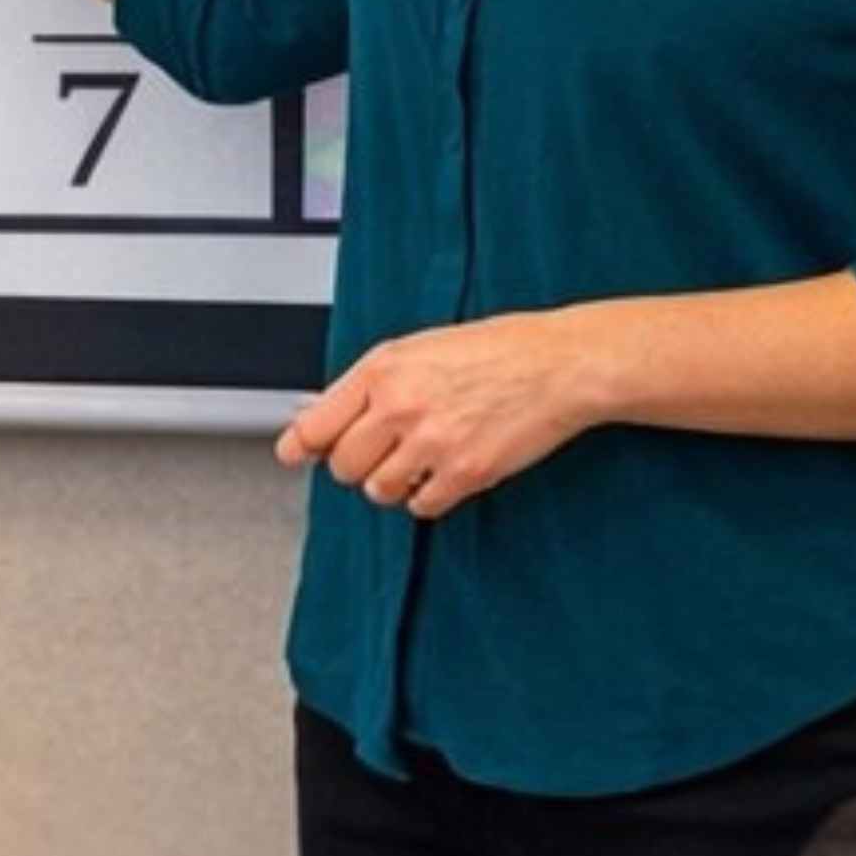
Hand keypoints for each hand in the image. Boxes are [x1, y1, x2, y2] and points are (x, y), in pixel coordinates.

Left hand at [275, 312, 616, 519]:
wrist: (560, 363)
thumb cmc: (498, 351)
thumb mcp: (421, 348)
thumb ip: (371, 385)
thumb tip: (320, 416)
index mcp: (384, 370)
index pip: (316, 425)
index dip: (302, 445)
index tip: (295, 455)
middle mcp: (401, 405)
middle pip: (343, 466)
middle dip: (358, 465)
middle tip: (385, 452)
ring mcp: (432, 441)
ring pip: (378, 491)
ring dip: (394, 484)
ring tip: (419, 461)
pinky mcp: (465, 471)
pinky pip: (421, 506)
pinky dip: (429, 497)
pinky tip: (446, 473)